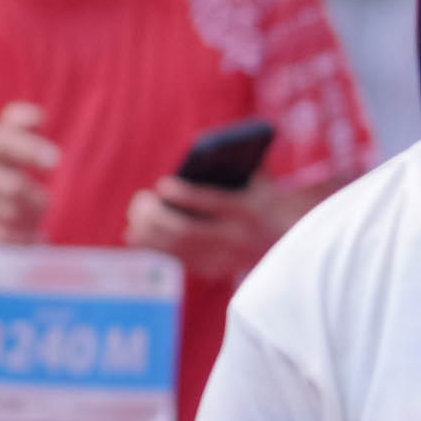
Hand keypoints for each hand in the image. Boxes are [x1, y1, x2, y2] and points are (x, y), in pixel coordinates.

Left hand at [127, 174, 280, 283]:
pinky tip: (137, 234)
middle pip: (187, 231)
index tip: (162, 185)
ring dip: (150, 232)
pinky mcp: (214, 270)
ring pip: (178, 248)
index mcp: (248, 211)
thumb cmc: (263, 200)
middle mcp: (236, 238)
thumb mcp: (258, 179)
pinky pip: (178, 259)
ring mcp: (224, 258)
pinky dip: (154, 247)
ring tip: (136, 215)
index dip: (185, 195)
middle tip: (141, 200)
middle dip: (157, 216)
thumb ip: (238, 163)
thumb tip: (205, 151)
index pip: (213, 203)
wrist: (285, 242)